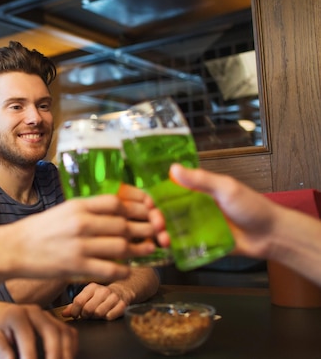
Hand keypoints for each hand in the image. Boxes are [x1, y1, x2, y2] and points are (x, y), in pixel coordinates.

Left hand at [0, 303, 76, 358]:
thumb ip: (2, 351)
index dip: (30, 354)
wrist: (3, 315)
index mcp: (17, 315)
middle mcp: (35, 312)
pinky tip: (66, 357)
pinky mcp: (55, 321)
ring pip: (64, 331)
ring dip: (66, 352)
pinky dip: (71, 347)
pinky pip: (70, 332)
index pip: (27, 335)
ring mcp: (47, 315)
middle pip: (52, 331)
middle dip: (54, 354)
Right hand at [12, 194, 156, 282]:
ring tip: (147, 249)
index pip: (116, 202)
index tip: (148, 212)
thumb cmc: (40, 230)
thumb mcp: (64, 211)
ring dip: (139, 249)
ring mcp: (79, 245)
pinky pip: (110, 269)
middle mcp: (80, 223)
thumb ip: (89, 211)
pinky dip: (124, 270)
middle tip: (156, 232)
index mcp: (77, 205)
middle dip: (145, 229)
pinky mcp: (76, 266)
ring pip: (121, 246)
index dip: (138, 208)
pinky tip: (127, 269)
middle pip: (124, 224)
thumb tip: (119, 212)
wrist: (13, 248)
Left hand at [61, 282, 129, 320]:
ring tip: (97, 314)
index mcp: (91, 287)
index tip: (75, 315)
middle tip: (88, 315)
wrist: (122, 291)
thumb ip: (74, 305)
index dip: (74, 311)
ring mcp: (113, 297)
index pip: (78, 301)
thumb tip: (63, 314)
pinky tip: (107, 314)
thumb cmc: (100, 296)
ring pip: (99, 313)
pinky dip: (107, 318)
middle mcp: (102, 290)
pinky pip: (110, 316)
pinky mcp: (123, 304)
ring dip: (96, 317)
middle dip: (86, 315)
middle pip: (88, 309)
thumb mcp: (87, 297)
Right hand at [149, 164, 275, 258]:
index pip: (168, 191)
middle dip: (155, 217)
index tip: (147, 202)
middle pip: (165, 212)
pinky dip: (172, 247)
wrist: (271, 235)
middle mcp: (193, 208)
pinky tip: (167, 249)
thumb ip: (200, 180)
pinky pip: (182, 245)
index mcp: (197, 192)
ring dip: (162, 233)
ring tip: (164, 239)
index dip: (154, 196)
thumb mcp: (225, 188)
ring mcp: (196, 227)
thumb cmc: (252, 206)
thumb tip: (173, 168)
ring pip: (171, 229)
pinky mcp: (201, 244)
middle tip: (156, 223)